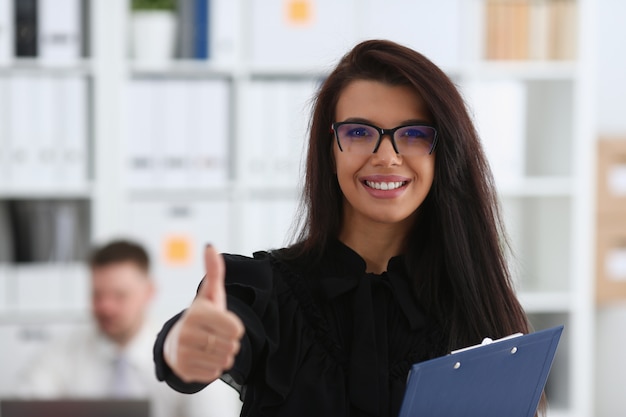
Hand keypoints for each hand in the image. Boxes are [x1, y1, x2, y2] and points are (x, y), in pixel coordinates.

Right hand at [164, 245, 244, 382]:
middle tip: (217, 337)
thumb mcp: (210, 295)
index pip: (236, 329)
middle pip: (231, 346)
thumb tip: (210, 246)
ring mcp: (183, 353)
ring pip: (224, 361)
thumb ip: (214, 272)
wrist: (177, 342)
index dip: (236, 328)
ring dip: (224, 356)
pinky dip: (215, 368)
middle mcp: (187, 332)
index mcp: (197, 313)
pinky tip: (205, 359)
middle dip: (230, 343)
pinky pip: (214, 374)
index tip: (226, 324)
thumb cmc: (202, 317)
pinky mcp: (183, 370)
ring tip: (212, 347)